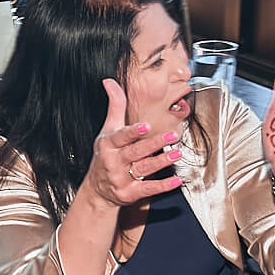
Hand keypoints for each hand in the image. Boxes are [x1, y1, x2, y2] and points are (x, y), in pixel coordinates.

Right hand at [81, 80, 183, 208]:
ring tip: (177, 155)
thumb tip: (109, 81)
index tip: (145, 125)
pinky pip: (148, 189)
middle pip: (135, 152)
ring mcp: (121, 179)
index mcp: (108, 144)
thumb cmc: (106, 154)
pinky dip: (163, 185)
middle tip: (172, 136)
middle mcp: (114, 161)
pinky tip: (177, 180)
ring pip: (144, 169)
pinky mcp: (130, 193)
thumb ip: (114, 106)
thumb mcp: (107, 130)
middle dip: (154, 144)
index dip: (133, 132)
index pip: (121, 137)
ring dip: (161, 162)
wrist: (97, 189)